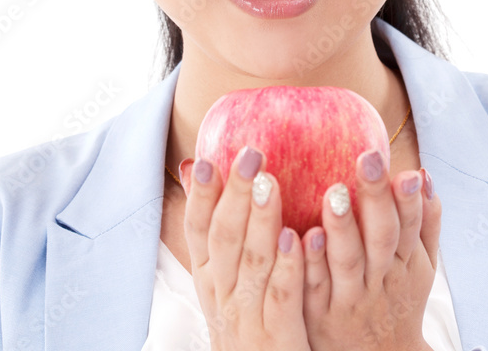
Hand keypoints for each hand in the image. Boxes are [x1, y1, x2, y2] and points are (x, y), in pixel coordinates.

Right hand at [180, 145, 311, 350]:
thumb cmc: (249, 322)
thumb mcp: (224, 280)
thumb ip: (215, 229)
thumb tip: (190, 166)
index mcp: (210, 279)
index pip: (198, 231)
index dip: (198, 197)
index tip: (205, 160)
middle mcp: (223, 296)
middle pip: (224, 239)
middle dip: (234, 195)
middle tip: (250, 155)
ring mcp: (248, 317)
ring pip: (252, 263)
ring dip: (261, 221)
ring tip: (271, 183)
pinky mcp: (277, 339)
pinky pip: (281, 298)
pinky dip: (287, 267)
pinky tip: (298, 238)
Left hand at [301, 151, 440, 350]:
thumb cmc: (396, 298)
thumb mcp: (420, 265)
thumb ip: (424, 221)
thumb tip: (422, 174)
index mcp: (406, 262)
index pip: (409, 225)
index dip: (407, 198)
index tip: (402, 169)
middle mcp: (381, 278)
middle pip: (381, 237)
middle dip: (376, 198)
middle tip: (367, 160)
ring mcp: (350, 297)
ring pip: (348, 261)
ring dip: (342, 227)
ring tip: (334, 192)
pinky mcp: (319, 314)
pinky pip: (315, 286)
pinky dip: (312, 262)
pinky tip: (303, 235)